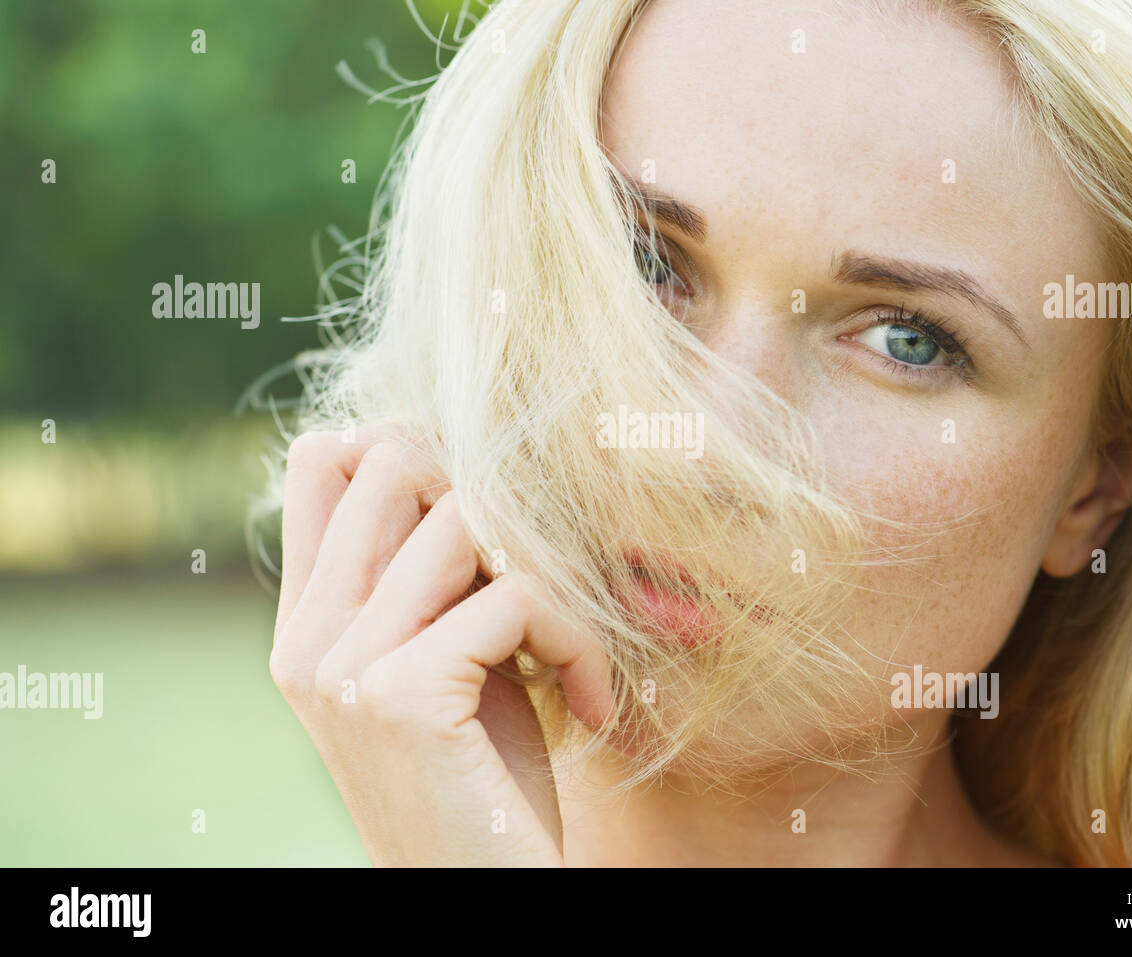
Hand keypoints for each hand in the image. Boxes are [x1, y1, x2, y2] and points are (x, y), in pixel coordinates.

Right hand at [268, 431, 613, 865]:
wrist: (480, 898)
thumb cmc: (484, 786)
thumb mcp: (449, 665)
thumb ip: (433, 580)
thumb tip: (471, 471)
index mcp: (308, 624)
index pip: (322, 459)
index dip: (415, 455)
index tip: (486, 535)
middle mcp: (309, 637)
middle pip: (395, 459)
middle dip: (489, 503)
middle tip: (528, 588)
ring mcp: (344, 664)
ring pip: (468, 520)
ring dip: (553, 581)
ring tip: (570, 656)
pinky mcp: (400, 694)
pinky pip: (517, 596)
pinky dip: (577, 642)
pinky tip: (587, 702)